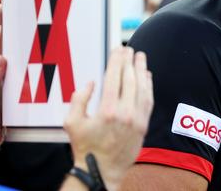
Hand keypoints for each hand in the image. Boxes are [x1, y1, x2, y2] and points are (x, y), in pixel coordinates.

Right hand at [64, 47, 153, 190]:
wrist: (102, 171)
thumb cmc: (85, 147)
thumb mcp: (71, 123)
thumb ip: (79, 100)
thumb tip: (92, 83)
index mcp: (106, 110)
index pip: (114, 78)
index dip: (117, 61)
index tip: (118, 50)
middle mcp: (125, 113)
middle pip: (130, 80)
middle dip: (130, 62)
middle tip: (130, 49)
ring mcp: (137, 119)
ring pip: (143, 88)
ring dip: (142, 70)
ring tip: (141, 57)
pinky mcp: (144, 125)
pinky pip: (148, 101)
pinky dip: (149, 86)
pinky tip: (147, 76)